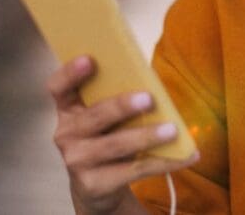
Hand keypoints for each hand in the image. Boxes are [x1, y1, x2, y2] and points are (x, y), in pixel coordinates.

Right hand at [47, 55, 199, 214]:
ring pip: (114, 145)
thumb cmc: (108, 137)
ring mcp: (77, 160)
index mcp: (69, 109)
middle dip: (121, 106)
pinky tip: (186, 155)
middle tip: (149, 99)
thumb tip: (153, 80)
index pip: (58, 87)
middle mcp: (66, 134)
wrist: (97, 185)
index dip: (70, 73)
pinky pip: (133, 171)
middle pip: (94, 116)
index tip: (90, 59)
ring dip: (146, 136)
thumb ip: (118, 96)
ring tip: (172, 130)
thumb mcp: (107, 117)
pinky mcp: (94, 184)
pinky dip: (163, 162)